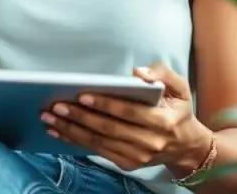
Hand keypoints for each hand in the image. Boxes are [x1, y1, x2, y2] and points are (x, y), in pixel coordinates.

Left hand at [41, 63, 212, 172]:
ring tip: (50, 118)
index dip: (105, 104)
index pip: (129, 112)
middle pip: (108, 129)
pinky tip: (59, 131)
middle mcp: (150, 143)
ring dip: (71, 130)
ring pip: (99, 142)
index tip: (82, 95)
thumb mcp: (180, 87)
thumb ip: (161, 73)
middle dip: (80, 117)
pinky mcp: (127, 163)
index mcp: (163, 122)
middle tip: (56, 106)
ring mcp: (137, 156)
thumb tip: (137, 73)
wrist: (185, 146)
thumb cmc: (178, 111)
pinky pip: (97, 151)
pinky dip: (75, 141)